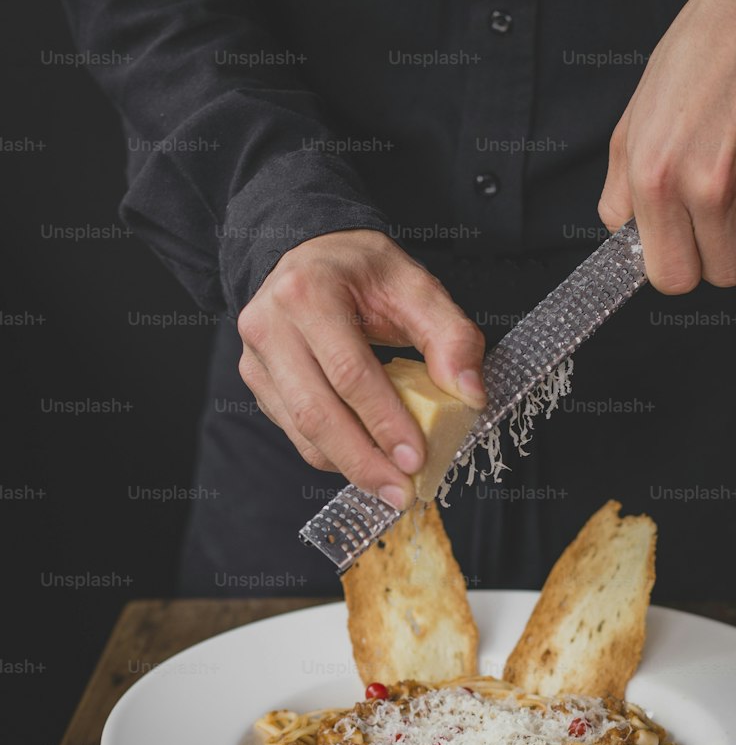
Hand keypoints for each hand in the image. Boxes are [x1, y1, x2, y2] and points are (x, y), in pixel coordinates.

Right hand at [236, 229, 486, 508]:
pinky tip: (366, 460)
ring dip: (348, 465)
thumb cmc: (364, 270)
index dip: (384, 422)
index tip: (417, 459)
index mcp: (308, 293)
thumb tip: (470, 395)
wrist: (309, 251)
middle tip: (401, 492)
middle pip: (316, 412)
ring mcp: (256, 356)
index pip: (349, 373)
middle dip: (364, 462)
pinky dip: (333, 453)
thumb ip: (451, 336)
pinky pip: (295, 430)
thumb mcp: (416, 285)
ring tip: (390, 485)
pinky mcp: (257, 379)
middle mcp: (270, 325)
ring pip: (301, 430)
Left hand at [598, 0, 735, 290]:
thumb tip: (629, 247)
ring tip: (733, 174)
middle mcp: (713, 187)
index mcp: (660, 180)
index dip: (675, 268)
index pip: (673, 278)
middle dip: (714, 255)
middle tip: (706, 219)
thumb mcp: (628, 132)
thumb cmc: (685, 70)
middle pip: (725, 275)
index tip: (676, 250)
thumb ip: (620, 201)